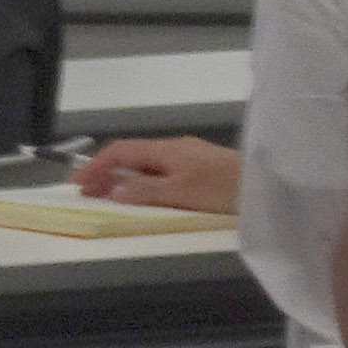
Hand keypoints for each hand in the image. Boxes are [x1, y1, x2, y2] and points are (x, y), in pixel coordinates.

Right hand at [73, 134, 239, 215]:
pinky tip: (151, 196)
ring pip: (149, 165)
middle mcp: (175, 149)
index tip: (77, 183)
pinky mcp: (204, 169)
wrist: (270, 186)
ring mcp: (191, 157)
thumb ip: (147, 191)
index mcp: (166, 150)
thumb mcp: (183, 192)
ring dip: (128, 179)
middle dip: (108, 173)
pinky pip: (165, 173)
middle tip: (91, 194)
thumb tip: (114, 190)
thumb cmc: (226, 187)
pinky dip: (148, 182)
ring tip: (115, 198)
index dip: (95, 165)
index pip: (120, 151)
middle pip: (133, 157)